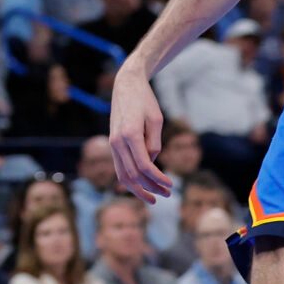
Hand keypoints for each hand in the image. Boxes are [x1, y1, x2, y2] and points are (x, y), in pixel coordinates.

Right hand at [109, 70, 174, 201]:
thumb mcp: (156, 120)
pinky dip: (129, 181)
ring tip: (153, 198)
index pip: (144, 166)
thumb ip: (154, 143)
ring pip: (122, 175)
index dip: (158, 179)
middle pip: (133, 175)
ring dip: (138, 189)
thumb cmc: (145, 100)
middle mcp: (117, 141)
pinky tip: (140, 187)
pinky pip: (119, 168)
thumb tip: (152, 164)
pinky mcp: (113, 143)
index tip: (171, 185)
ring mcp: (112, 143)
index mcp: (130, 134)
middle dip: (151, 188)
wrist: (126, 84)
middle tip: (167, 195)